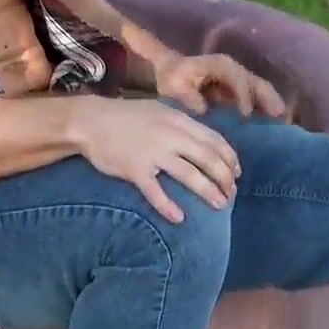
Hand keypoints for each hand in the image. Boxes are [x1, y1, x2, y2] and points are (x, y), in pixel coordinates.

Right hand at [71, 96, 241, 222]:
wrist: (90, 121)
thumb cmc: (125, 116)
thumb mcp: (159, 110)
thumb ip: (181, 122)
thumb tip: (204, 138)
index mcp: (178, 121)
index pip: (214, 140)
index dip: (230, 158)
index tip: (237, 172)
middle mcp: (171, 136)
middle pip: (208, 159)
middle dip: (225, 178)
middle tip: (232, 193)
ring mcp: (153, 153)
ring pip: (190, 176)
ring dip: (208, 192)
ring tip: (220, 205)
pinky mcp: (135, 170)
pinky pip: (155, 192)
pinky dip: (168, 207)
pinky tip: (179, 218)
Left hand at [154, 51, 286, 119]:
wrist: (172, 71)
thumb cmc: (173, 77)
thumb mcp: (174, 85)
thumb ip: (187, 96)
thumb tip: (203, 110)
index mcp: (220, 65)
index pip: (237, 78)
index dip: (243, 96)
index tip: (246, 115)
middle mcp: (235, 70)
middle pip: (257, 82)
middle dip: (268, 99)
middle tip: (279, 117)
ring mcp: (241, 80)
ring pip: (262, 90)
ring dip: (273, 105)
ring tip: (284, 123)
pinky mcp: (242, 91)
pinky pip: (259, 98)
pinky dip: (268, 110)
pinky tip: (276, 125)